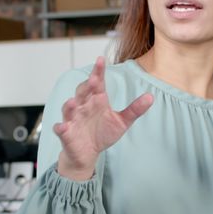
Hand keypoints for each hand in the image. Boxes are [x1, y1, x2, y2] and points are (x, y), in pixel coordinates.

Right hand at [54, 57, 152, 179]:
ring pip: (69, 109)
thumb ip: (135, 109)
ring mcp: (73, 119)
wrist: (88, 153)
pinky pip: (61, 128)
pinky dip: (61, 127)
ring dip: (69, 105)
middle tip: (94, 80)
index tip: (101, 60)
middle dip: (87, 86)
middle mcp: (83, 106)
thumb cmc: (102, 133)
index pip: (97, 82)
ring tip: (72, 101)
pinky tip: (63, 127)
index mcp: (97, 100)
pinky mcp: (66, 133)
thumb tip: (151, 97)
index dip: (98, 71)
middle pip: (82, 92)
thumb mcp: (122, 122)